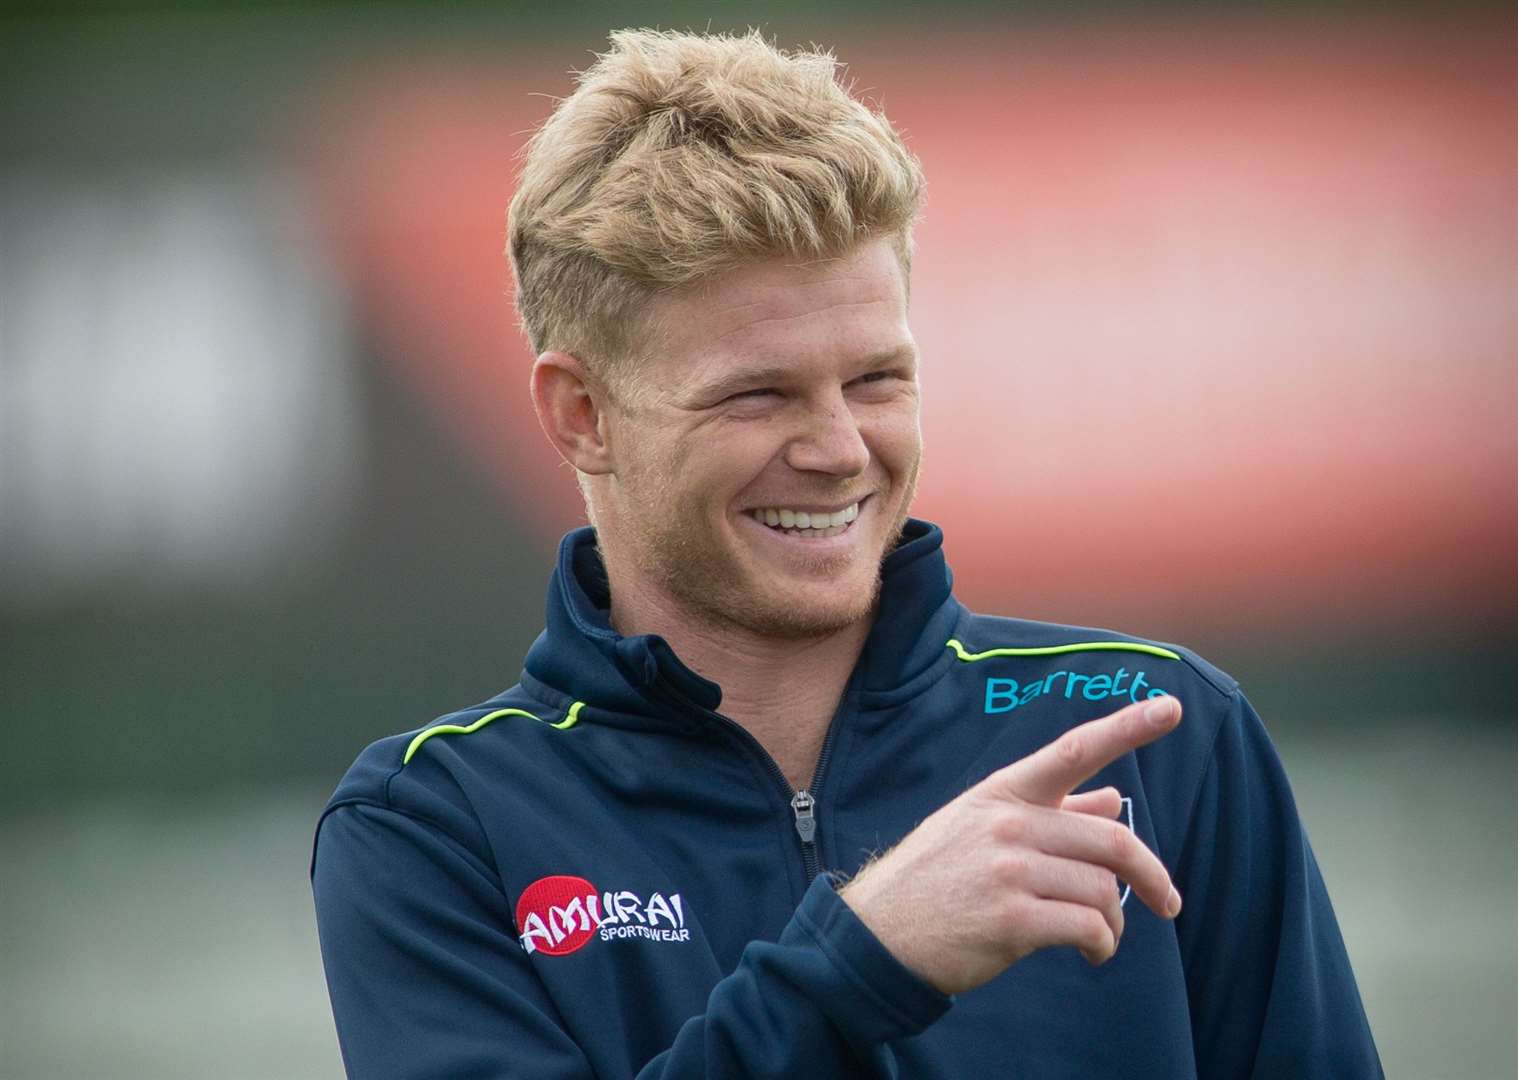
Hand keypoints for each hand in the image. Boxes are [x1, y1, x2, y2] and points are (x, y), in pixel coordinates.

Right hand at [838, 696, 1182, 993]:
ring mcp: (1008, 870)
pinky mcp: (1010, 920)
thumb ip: (1053, 812)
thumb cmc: (939, 876)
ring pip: (1102, 890)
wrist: (880, 932)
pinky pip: (1088, 928)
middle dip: (1151, 876)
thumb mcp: (983, 827)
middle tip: (1166, 901)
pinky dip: (1103, 944)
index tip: (1171, 708)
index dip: (1127, 727)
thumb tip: (1111, 799)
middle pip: (1112, 841)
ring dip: (1115, 920)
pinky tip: (1092, 952)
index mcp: (1004, 792)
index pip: (1074, 750)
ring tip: (1101, 936)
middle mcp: (1009, 823)